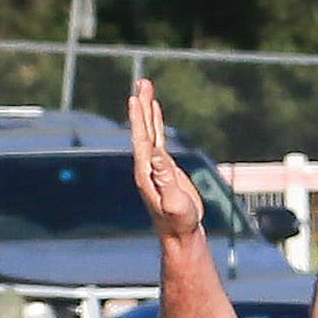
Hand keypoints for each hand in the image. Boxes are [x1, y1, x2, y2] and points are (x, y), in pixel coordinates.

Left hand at [128, 78, 205, 240]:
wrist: (181, 235)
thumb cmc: (178, 222)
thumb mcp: (174, 200)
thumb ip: (165, 178)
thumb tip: (157, 153)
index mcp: (146, 172)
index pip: (141, 139)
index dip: (139, 119)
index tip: (136, 98)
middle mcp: (147, 166)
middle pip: (143, 129)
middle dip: (143, 106)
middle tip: (143, 83)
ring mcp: (155, 165)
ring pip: (150, 131)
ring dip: (148, 109)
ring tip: (146, 88)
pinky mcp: (165, 167)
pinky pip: (158, 138)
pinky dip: (156, 122)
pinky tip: (155, 111)